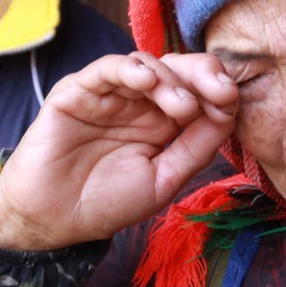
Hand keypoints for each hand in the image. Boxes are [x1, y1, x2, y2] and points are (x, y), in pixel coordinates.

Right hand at [0, 52, 238, 250]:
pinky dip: (129, 69)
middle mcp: (139, 102)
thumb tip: (230, 111)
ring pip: (146, 65)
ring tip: (182, 106)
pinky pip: (106, 69)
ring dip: (170, 79)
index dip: (217, 89)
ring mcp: (109, 94)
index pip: (197, 91)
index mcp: (163, 121)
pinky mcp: (77, 90)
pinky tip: (147, 80)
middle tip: (220, 89)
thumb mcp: (165, 180)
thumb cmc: (106, 202)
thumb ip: (197, 146)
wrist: (53, 221)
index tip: (232, 99)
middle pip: (177, 70)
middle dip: (202, 74)